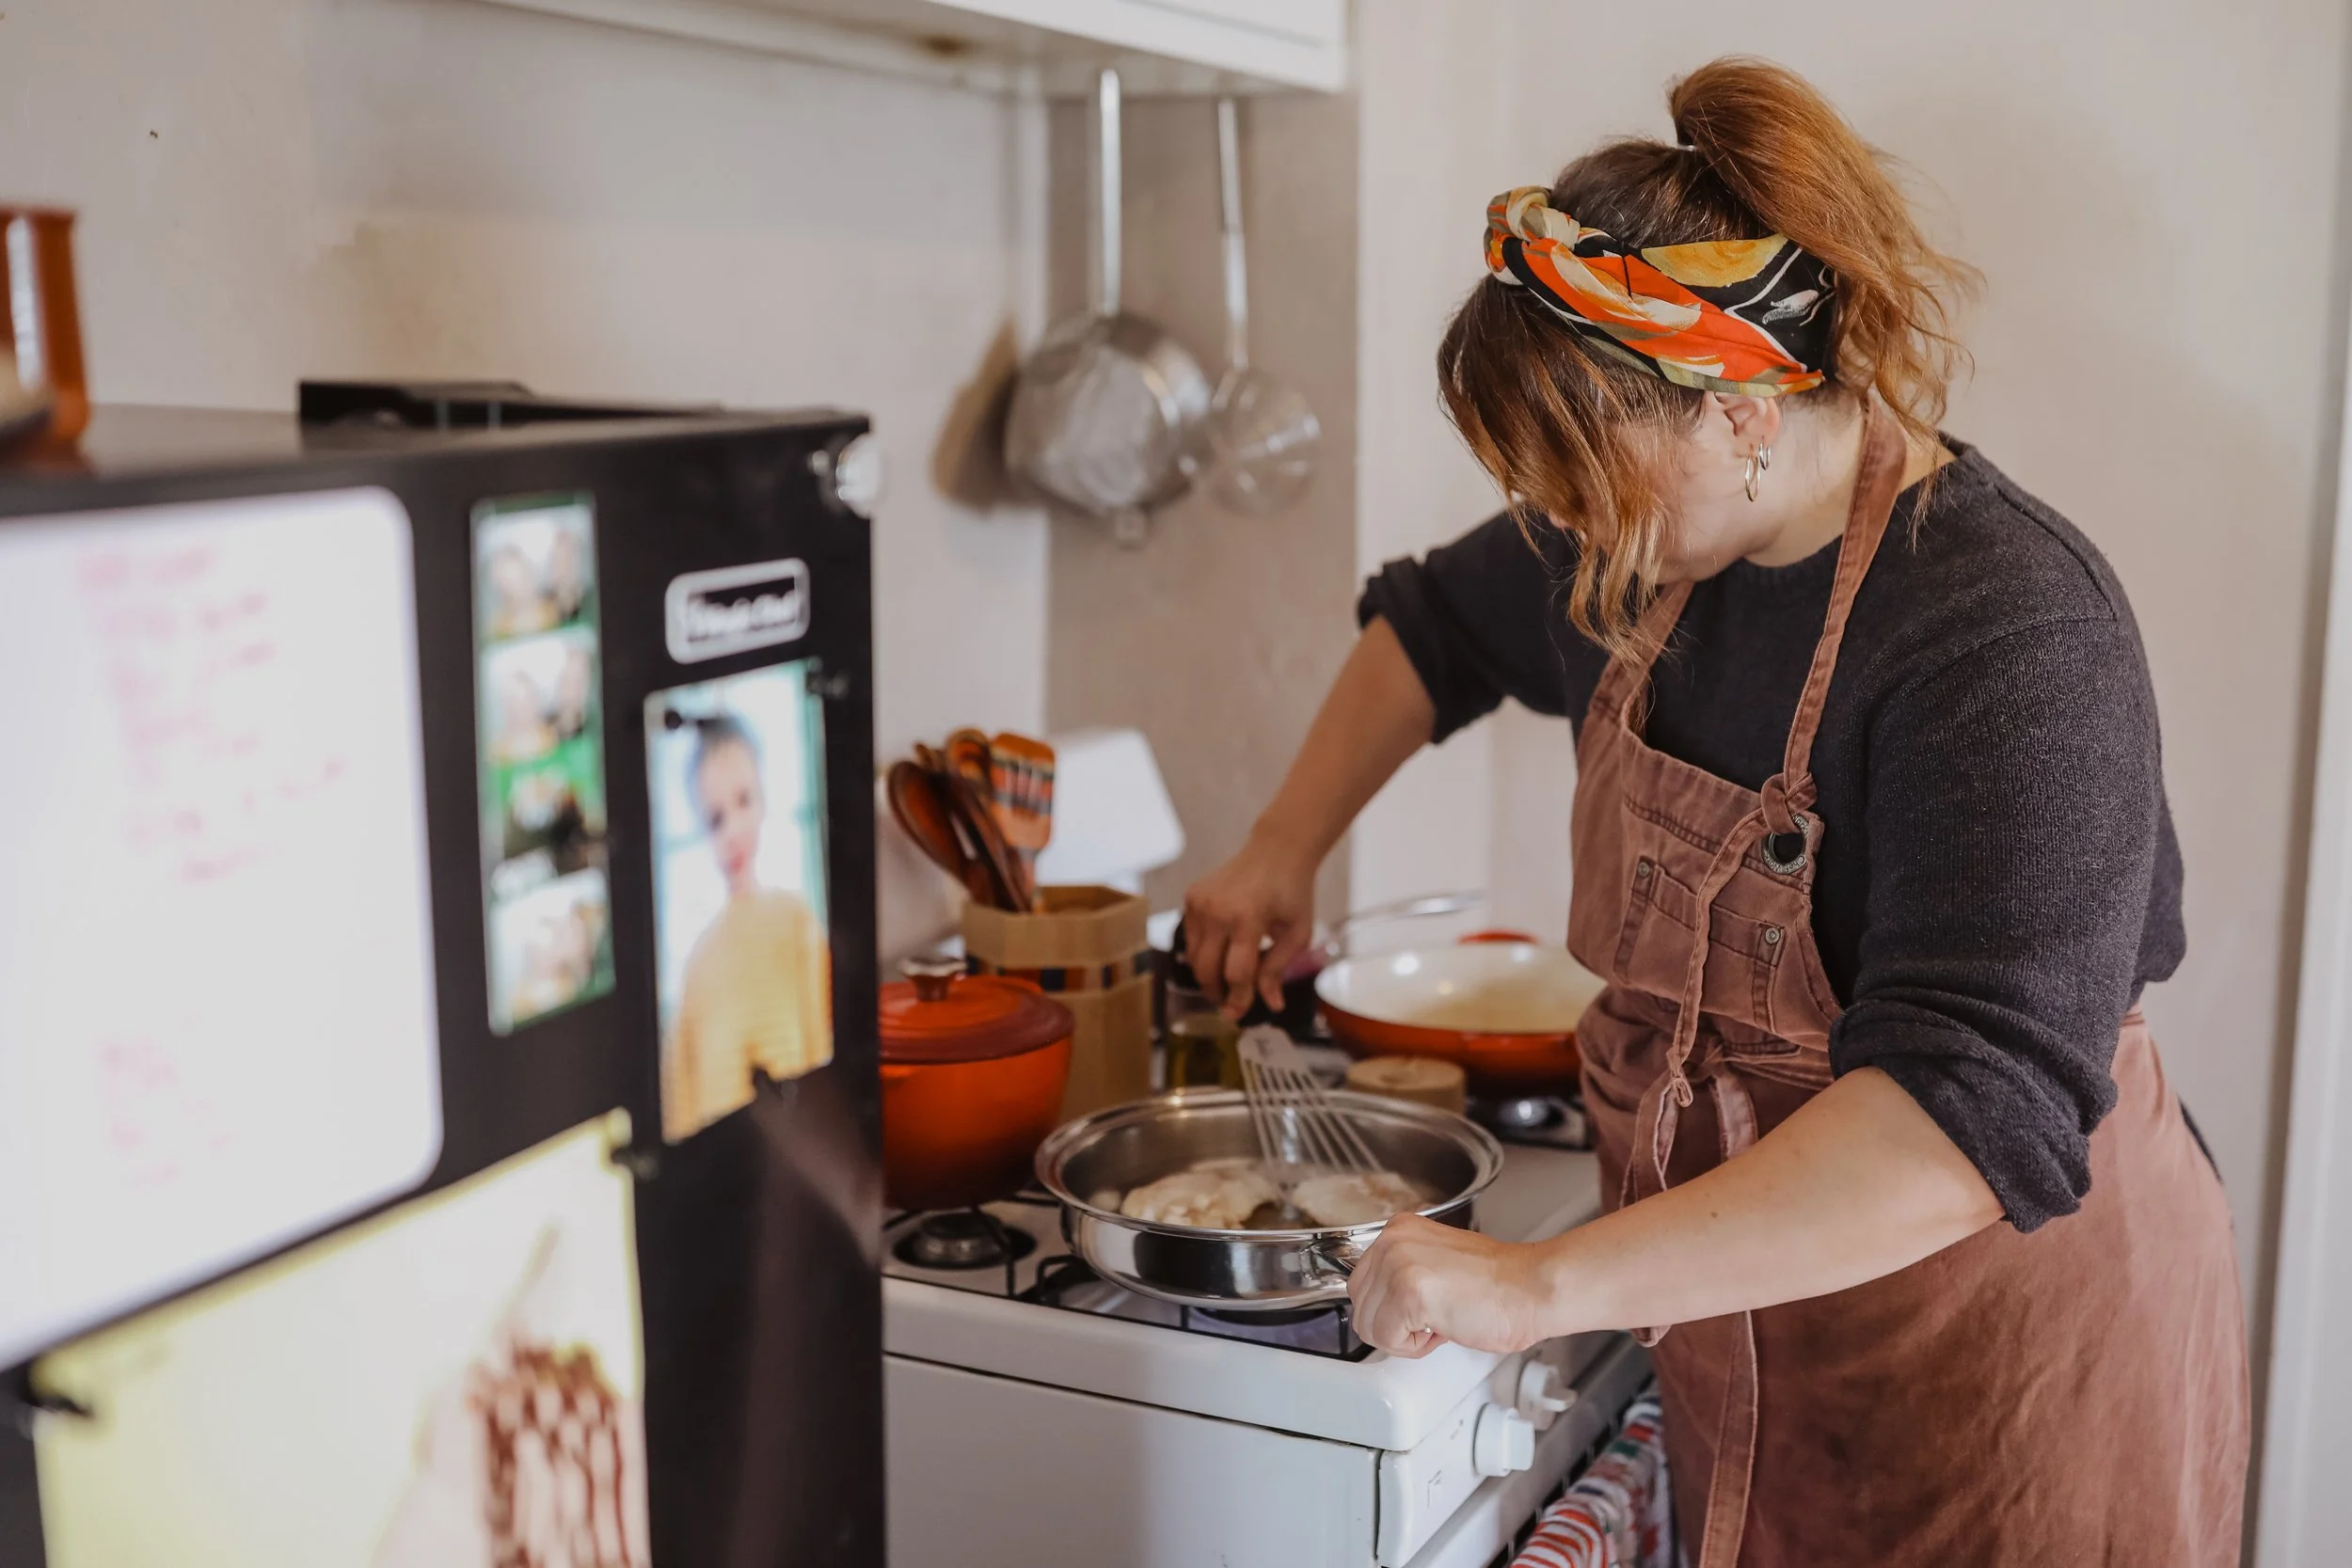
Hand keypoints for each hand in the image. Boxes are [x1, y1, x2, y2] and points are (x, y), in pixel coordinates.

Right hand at [1182, 830, 1317, 1017]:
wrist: (1276, 850)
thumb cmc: (1292, 892)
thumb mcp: (1297, 933)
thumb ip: (1278, 968)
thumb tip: (1272, 1005)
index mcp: (1248, 918)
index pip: (1236, 973)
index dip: (1238, 999)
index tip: (1240, 1014)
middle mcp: (1217, 910)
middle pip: (1206, 969)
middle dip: (1216, 992)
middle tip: (1228, 1004)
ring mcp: (1199, 902)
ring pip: (1193, 956)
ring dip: (1207, 975)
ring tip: (1225, 982)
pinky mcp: (1191, 897)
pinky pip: (1190, 937)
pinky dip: (1202, 951)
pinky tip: (1220, 951)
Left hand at [1347, 1214, 1550, 1357]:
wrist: (1531, 1290)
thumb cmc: (1498, 1285)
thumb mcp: (1435, 1263)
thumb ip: (1403, 1274)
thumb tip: (1379, 1305)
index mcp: (1398, 1230)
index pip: (1361, 1284)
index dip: (1391, 1309)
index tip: (1421, 1309)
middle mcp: (1393, 1241)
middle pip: (1359, 1305)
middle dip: (1393, 1324)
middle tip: (1431, 1319)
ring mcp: (1398, 1264)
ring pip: (1367, 1326)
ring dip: (1403, 1337)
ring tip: (1439, 1321)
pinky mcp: (1408, 1292)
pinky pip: (1386, 1339)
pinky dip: (1413, 1347)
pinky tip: (1442, 1328)